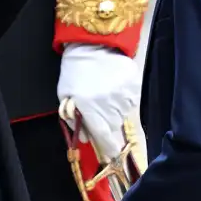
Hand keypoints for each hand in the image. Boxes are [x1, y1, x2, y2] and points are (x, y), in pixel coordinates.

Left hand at [58, 44, 140, 161]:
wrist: (93, 44)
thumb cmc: (75, 71)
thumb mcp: (65, 95)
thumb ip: (74, 119)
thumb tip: (85, 138)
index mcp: (90, 107)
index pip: (102, 135)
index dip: (107, 148)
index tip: (111, 156)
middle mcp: (109, 105)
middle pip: (113, 127)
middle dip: (107, 124)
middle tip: (99, 110)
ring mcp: (124, 96)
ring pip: (122, 115)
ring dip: (114, 111)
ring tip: (105, 94)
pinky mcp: (134, 87)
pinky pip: (130, 102)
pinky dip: (122, 100)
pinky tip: (114, 87)